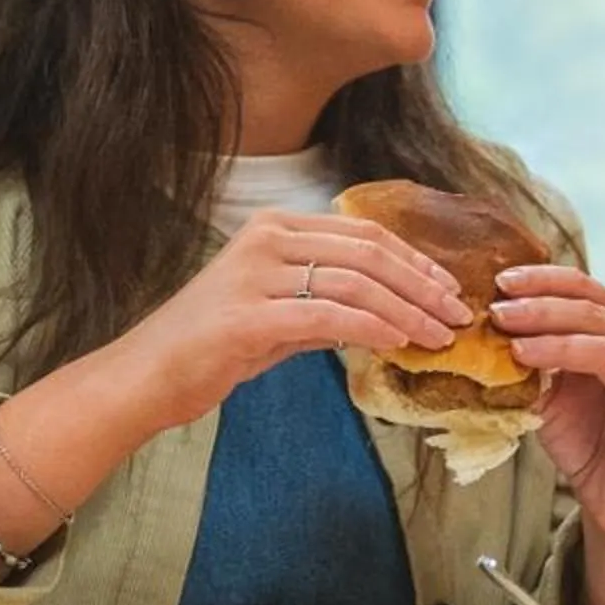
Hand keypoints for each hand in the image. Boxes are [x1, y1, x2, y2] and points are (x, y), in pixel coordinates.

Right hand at [107, 208, 470, 436]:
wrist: (146, 377)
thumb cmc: (213, 348)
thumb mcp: (282, 314)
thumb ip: (330, 302)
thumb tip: (394, 311)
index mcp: (276, 227)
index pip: (366, 235)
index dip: (416, 261)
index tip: (450, 289)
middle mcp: (266, 238)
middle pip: (369, 253)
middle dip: (423, 286)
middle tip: (458, 315)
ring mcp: (254, 274)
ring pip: (355, 282)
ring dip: (408, 311)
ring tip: (438, 337)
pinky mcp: (246, 316)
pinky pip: (328, 315)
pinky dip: (371, 328)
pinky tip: (397, 344)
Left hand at [490, 263, 604, 541]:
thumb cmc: (584, 442)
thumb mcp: (546, 393)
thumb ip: (530, 359)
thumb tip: (486, 328)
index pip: (581, 287)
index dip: (541, 279)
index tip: (499, 282)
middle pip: (591, 298)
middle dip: (539, 299)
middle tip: (498, 307)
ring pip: (604, 325)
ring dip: (551, 322)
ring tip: (509, 332)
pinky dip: (574, 351)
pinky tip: (535, 356)